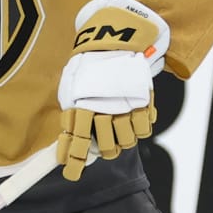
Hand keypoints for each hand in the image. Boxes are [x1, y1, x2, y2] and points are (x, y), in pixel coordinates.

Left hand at [57, 0, 168, 180]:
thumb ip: (70, 116)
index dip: (75, 160)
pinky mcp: (144, 101)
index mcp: (82, 105)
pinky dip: (140, 127)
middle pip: (107, 148)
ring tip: (118, 125)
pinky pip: (145, 128)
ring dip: (121, 140)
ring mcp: (126, 106)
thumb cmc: (89, 68)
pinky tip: (133, 116)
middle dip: (103, 149)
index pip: (78, 140)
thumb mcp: (71, 88)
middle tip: (102, 141)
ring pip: (127, 142)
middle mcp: (105, 108)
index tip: (71, 173)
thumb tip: (67, 146)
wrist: (114, 40)